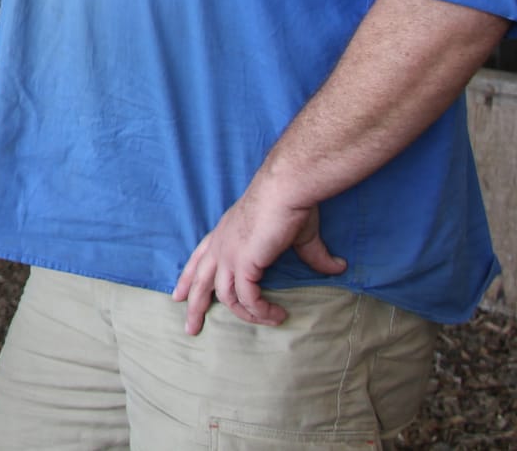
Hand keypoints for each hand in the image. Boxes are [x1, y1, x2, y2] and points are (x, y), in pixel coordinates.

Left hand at [171, 179, 344, 334]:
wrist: (287, 189)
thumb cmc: (290, 204)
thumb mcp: (298, 236)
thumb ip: (314, 255)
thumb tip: (338, 267)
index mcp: (224, 233)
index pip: (199, 259)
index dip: (188, 277)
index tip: (178, 296)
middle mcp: (221, 244)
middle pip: (200, 281)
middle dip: (195, 306)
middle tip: (191, 329)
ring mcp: (229, 254)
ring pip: (224, 296)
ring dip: (246, 316)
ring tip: (270, 321)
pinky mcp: (243, 263)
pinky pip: (247, 299)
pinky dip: (260, 311)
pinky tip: (277, 316)